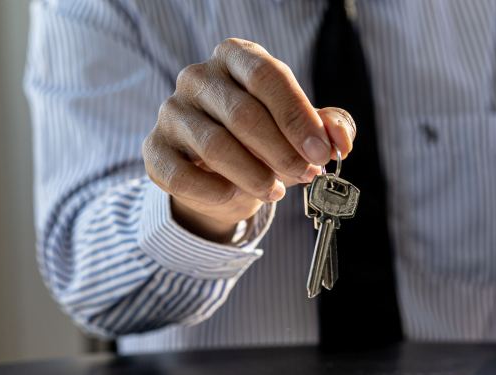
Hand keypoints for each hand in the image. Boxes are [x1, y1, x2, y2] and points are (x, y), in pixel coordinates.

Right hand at [142, 38, 356, 241]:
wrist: (223, 174)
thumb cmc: (266, 140)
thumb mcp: (302, 129)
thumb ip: (329, 127)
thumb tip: (340, 140)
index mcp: (237, 58)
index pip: (267, 77)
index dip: (297, 117)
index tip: (320, 152)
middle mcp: (198, 77)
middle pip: (242, 113)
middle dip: (281, 151)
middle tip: (305, 175)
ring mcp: (172, 111)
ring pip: (215, 146)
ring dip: (253, 175)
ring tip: (275, 191)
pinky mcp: (155, 149)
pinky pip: (182, 175)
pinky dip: (214, 192)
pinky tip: (235, 195)